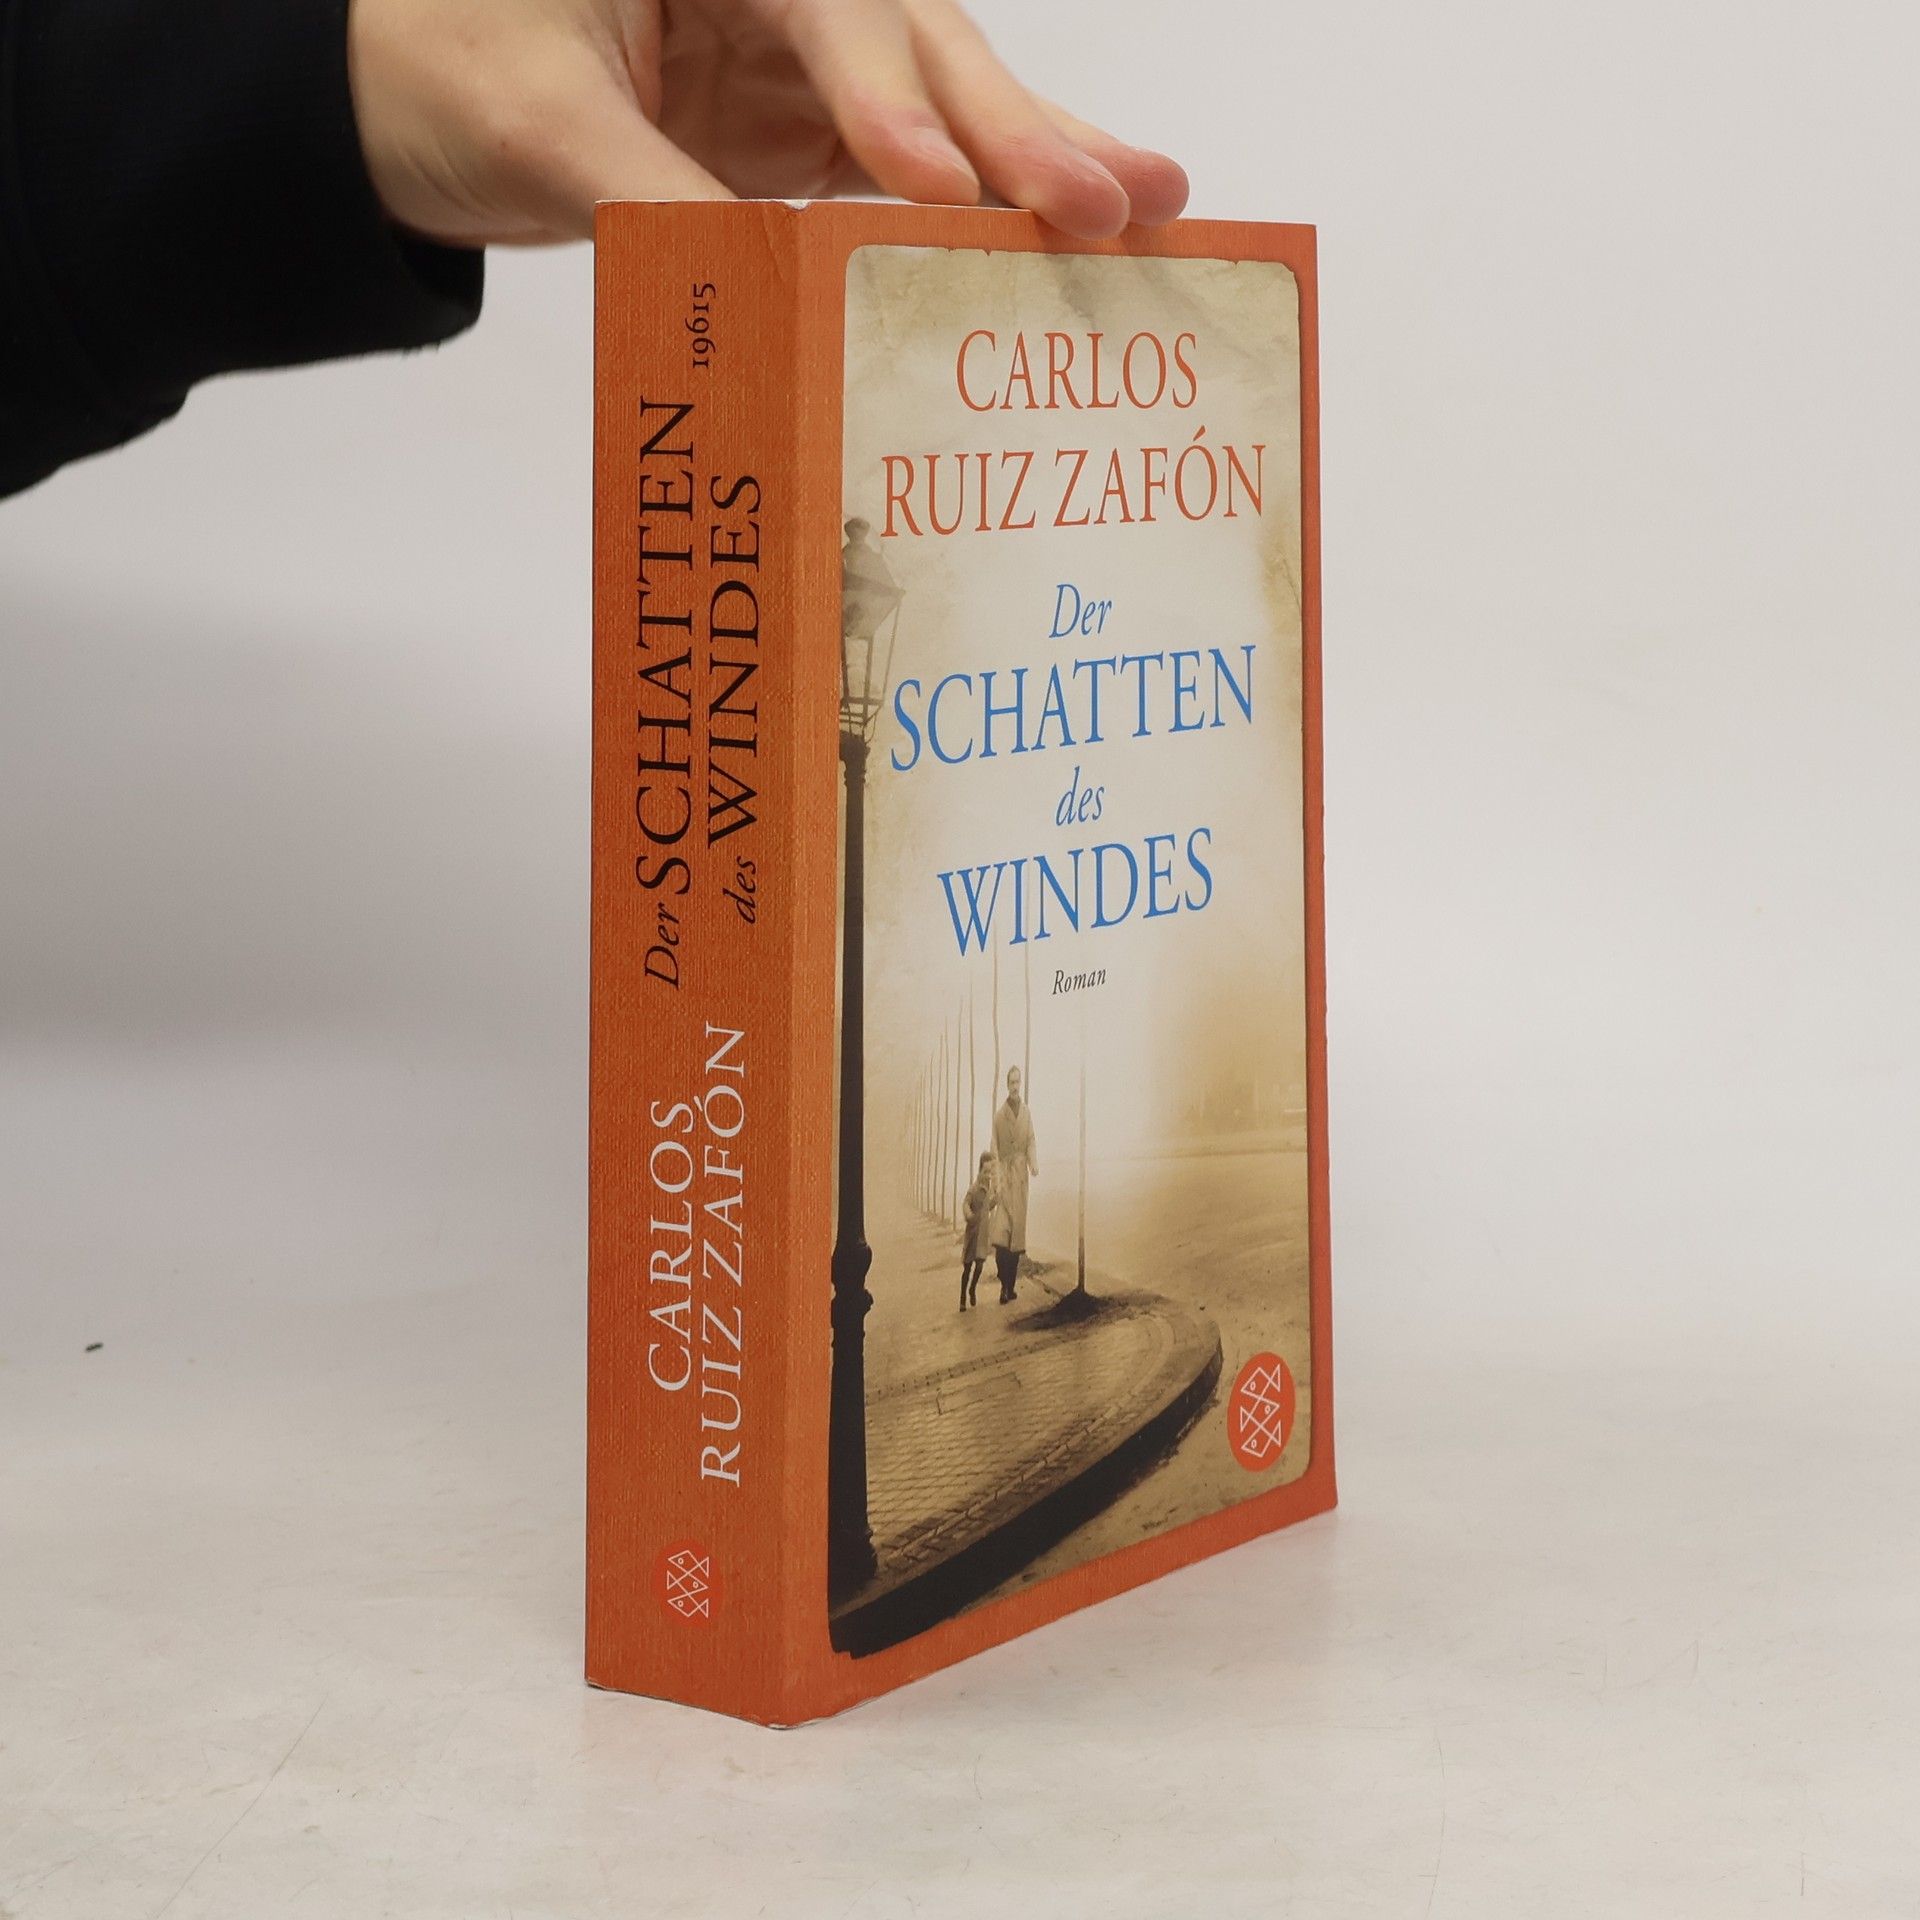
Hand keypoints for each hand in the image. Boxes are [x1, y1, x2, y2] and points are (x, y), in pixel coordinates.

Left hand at [348, 0, 1188, 246]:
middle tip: (1116, 200)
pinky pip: (910, 162)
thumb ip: (656, 200)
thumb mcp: (534, 126)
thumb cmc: (437, 68)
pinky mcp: (806, 126)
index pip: (826, 7)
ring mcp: (802, 55)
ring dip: (1040, 157)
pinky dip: (985, 202)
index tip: (938, 188)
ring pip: (941, 97)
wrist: (395, 101)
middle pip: (919, 39)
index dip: (889, 98)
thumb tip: (766, 294)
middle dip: (1015, 127)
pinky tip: (1067, 227)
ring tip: (1152, 203)